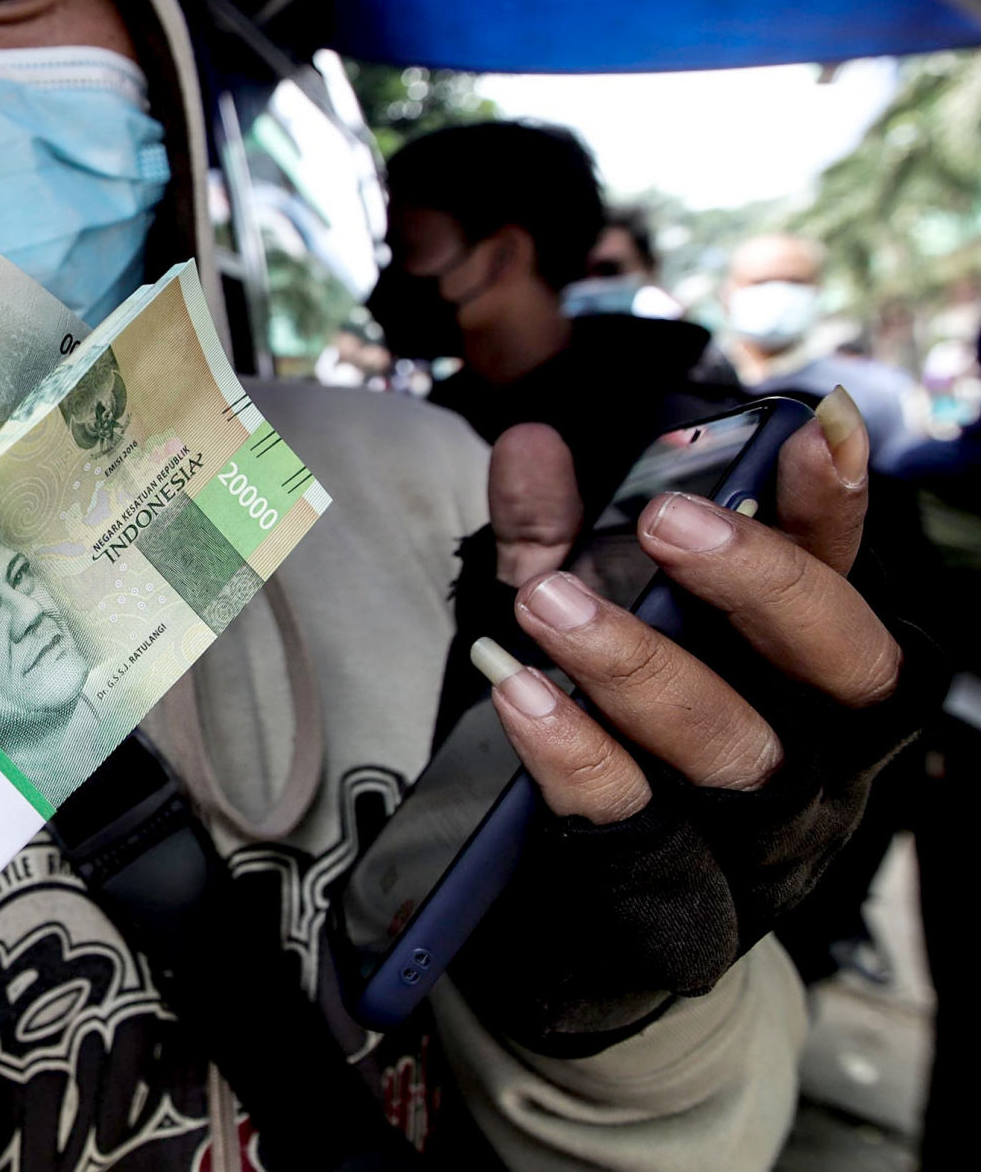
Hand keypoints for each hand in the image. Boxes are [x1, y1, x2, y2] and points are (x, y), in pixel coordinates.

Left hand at [451, 389, 934, 1044]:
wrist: (554, 944)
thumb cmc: (587, 755)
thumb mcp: (560, 634)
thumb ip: (546, 541)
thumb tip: (528, 443)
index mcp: (804, 684)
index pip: (850, 587)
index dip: (838, 511)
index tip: (811, 429)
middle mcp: (817, 767)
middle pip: (844, 674)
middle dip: (763, 584)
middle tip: (666, 517)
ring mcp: (762, 856)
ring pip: (743, 758)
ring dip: (645, 669)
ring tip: (550, 602)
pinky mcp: (685, 928)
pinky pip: (645, 845)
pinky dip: (582, 765)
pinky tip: (523, 700)